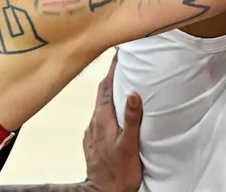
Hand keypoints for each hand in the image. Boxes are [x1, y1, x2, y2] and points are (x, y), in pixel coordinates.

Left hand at [83, 55, 143, 191]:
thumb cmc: (120, 172)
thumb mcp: (130, 144)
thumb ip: (132, 119)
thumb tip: (133, 94)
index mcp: (103, 120)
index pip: (107, 87)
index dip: (113, 70)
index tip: (119, 54)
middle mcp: (94, 123)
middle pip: (102, 93)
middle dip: (111, 77)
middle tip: (122, 64)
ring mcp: (91, 132)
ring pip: (100, 105)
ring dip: (110, 93)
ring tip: (122, 84)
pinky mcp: (92, 141)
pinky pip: (99, 117)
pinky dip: (107, 108)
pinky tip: (115, 112)